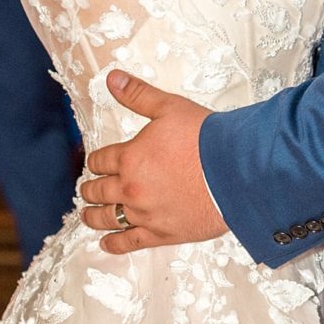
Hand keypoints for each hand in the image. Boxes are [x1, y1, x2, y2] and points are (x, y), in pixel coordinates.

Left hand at [79, 72, 224, 252]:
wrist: (236, 172)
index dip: (95, 160)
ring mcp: (144, 214)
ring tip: (88, 214)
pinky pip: (128, 243)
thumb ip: (138, 95)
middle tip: (88, 189)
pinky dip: (113, 243)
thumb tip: (112, 79)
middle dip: (90, 188)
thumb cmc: (206, 139)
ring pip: (106, 218)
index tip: (95, 163)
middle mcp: (130, 188)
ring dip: (93, 215)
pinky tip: (106, 242)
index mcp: (129, 157)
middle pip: (98, 190)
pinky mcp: (160, 234)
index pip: (100, 160)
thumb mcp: (169, 108)